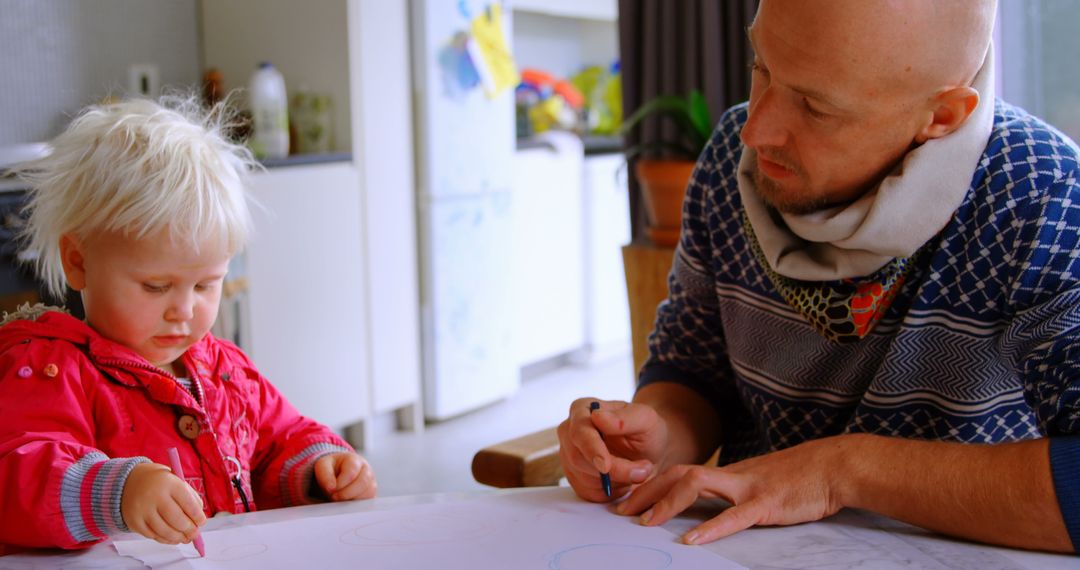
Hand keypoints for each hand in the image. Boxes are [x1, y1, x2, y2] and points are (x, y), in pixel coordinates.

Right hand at [120, 462, 206, 544]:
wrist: (129, 482)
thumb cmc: (160, 483)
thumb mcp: (177, 481)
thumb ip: (190, 497)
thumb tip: (199, 520)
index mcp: (169, 483)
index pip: (188, 503)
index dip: (197, 516)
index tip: (202, 522)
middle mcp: (154, 496)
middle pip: (177, 520)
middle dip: (189, 530)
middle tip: (195, 534)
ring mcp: (142, 510)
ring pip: (165, 531)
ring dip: (178, 538)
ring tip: (185, 538)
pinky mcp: (134, 522)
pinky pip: (153, 536)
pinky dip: (165, 539)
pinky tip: (172, 538)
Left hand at [314, 452, 376, 500]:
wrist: (337, 473)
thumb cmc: (332, 469)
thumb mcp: (323, 466)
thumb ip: (325, 475)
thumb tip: (331, 488)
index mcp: (354, 460)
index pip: (352, 471)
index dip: (341, 483)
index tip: (330, 490)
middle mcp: (366, 470)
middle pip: (363, 482)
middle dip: (346, 493)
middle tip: (334, 497)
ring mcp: (371, 482)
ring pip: (368, 493)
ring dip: (352, 499)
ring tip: (340, 500)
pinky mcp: (372, 495)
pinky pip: (369, 502)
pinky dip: (357, 506)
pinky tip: (347, 503)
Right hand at [556, 398, 667, 501]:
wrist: (649, 450)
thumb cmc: (646, 430)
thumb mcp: (646, 419)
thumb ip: (625, 418)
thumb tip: (598, 417)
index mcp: (582, 409)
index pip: (579, 431)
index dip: (591, 449)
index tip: (605, 466)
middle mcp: (569, 431)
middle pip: (578, 458)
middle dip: (612, 471)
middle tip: (642, 472)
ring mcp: (569, 456)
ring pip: (583, 478)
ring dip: (615, 482)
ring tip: (638, 472)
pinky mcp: (575, 477)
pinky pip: (587, 492)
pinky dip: (610, 492)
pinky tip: (624, 480)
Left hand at [616, 436, 847, 544]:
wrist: (835, 466)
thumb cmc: (801, 478)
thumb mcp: (761, 483)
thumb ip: (736, 494)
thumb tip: (711, 511)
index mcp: (728, 474)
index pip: (680, 473)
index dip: (650, 485)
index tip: (627, 500)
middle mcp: (731, 476)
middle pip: (678, 474)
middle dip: (645, 491)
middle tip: (619, 511)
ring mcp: (748, 487)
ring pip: (697, 484)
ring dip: (667, 503)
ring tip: (644, 522)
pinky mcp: (768, 503)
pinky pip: (735, 516)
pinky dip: (712, 528)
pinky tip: (692, 541)